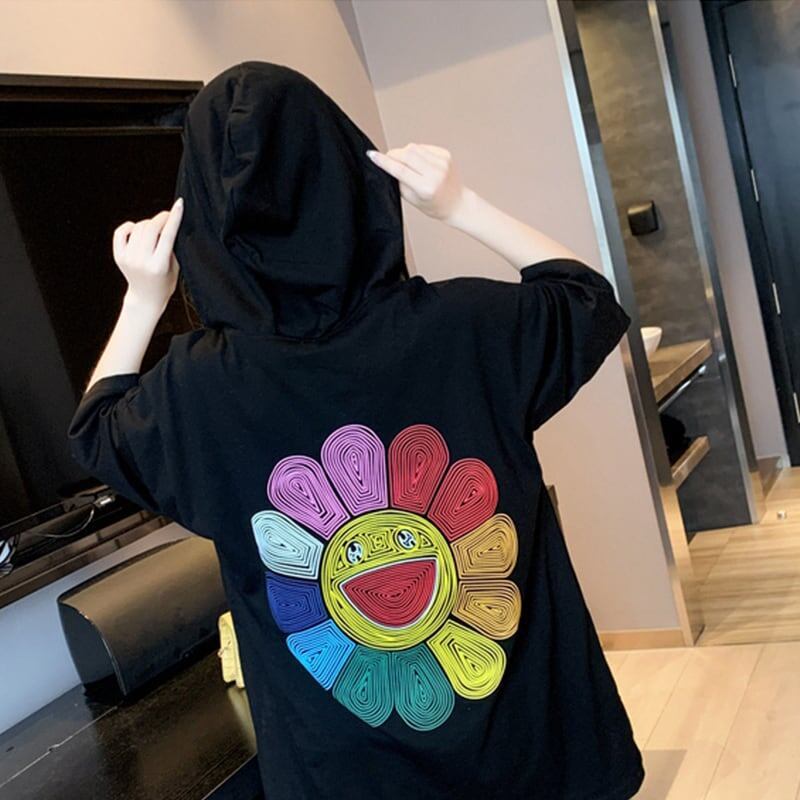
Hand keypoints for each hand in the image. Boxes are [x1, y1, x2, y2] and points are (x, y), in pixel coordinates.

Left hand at [113, 197, 182, 314]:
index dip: (174, 218)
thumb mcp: (175, 266)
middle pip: (151, 228)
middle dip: (162, 218)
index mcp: (158, 266)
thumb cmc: (165, 282)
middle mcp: (141, 261)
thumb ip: (172, 246)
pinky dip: (131, 226)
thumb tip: (170, 222)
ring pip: (139, 227)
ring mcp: (128, 258)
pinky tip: (138, 231)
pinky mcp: (119, 256)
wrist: (146, 297)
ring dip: (149, 223)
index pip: (167, 236)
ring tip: (155, 230)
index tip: (180, 204)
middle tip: (169, 216)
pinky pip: (122, 231)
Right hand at [366, 143, 466, 222]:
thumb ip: (399, 181)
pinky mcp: (445, 154)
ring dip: (404, 153)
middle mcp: (436, 173)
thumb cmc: (434, 204)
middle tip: (387, 160)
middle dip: (393, 155)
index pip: (400, 170)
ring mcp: (442, 162)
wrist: (457, 202)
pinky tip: (417, 162)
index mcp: (426, 188)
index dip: (384, 162)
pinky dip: (415, 152)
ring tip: (405, 164)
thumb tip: (388, 164)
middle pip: (406, 154)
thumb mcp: (412, 198)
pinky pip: (423, 147)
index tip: (371, 155)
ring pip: (413, 148)